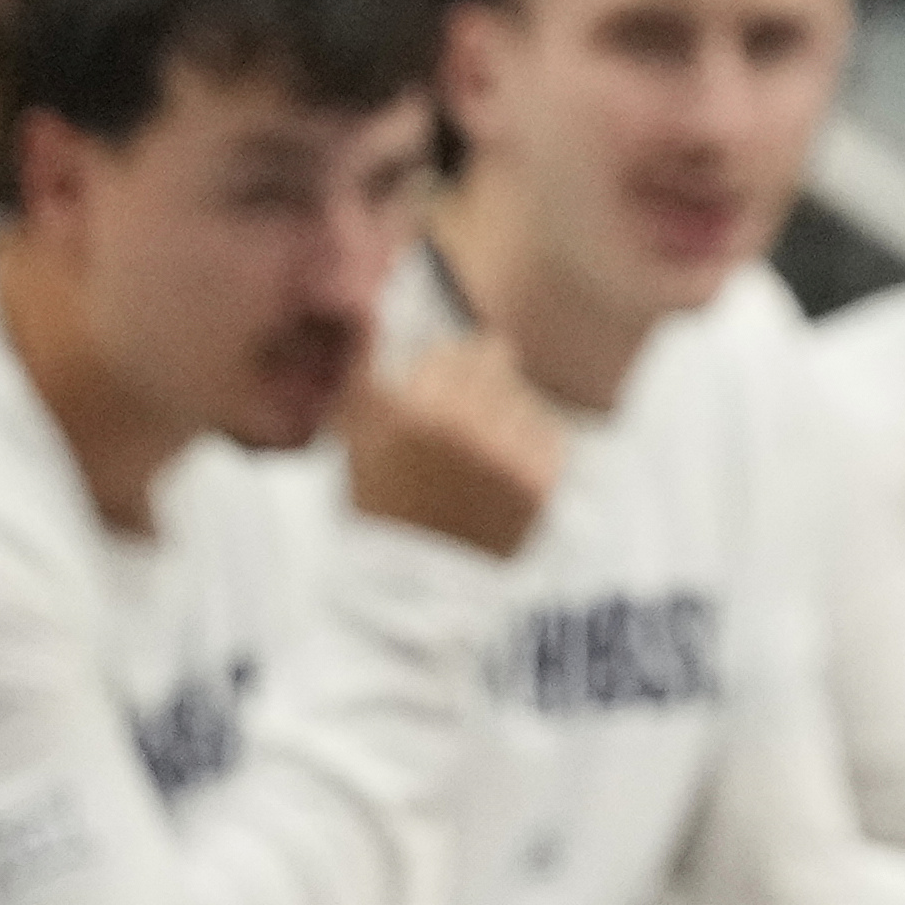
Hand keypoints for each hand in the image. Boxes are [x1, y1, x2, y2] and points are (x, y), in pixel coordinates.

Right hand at [341, 335, 567, 558]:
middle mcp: (464, 426)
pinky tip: (501, 472)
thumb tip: (371, 322)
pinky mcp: (541, 478)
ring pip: (523, 394)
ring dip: (506, 412)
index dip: (447, 367)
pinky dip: (530, 443)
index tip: (442, 389)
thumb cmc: (381, 506)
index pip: (455, 347)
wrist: (416, 583)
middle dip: (482, 377)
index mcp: (414, 413)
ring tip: (479, 454)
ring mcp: (507, 451)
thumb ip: (363, 377)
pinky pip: (548, 430)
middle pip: (497, 357)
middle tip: (469, 411)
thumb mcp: (355, 443)